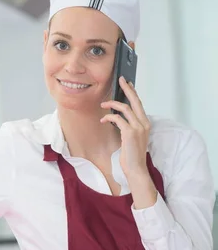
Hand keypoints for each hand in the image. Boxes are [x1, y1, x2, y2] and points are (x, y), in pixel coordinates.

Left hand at [100, 77, 156, 208]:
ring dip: (113, 104)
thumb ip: (129, 127)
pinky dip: (109, 117)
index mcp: (146, 123)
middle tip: (121, 80)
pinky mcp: (130, 133)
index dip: (133, 93)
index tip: (127, 84)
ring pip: (125, 108)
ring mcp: (138, 128)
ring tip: (103, 105)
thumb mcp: (133, 138)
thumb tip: (119, 118)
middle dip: (127, 89)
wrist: (136, 169)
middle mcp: (144, 123)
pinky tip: (103, 120)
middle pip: (135, 101)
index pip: (139, 104)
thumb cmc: (133, 155)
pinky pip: (118, 119)